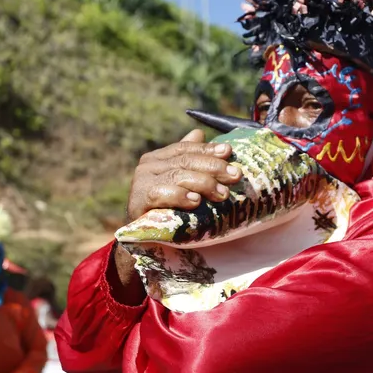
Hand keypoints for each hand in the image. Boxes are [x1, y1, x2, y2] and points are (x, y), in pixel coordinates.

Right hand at [126, 129, 242, 220]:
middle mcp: (147, 166)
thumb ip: (187, 159)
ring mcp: (140, 182)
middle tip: (235, 175)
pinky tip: (195, 201)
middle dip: (213, 167)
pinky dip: (180, 196)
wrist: (143, 241)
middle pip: (184, 161)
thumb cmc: (166, 210)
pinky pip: (161, 194)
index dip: (207, 149)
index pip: (186, 148)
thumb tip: (199, 132)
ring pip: (177, 176)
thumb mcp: (180, 183)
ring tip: (222, 194)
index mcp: (158, 158)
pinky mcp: (137, 200)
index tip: (229, 151)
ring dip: (203, 183)